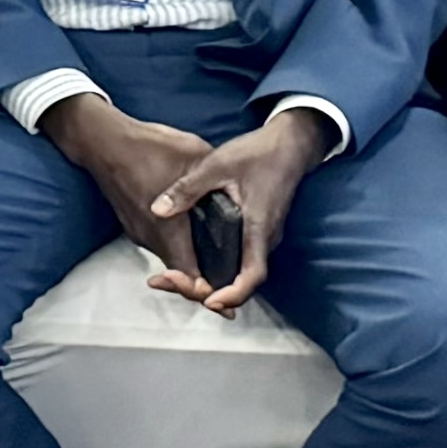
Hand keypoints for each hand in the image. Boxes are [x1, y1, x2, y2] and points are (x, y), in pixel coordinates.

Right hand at [40, 93, 222, 280]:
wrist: (102, 140)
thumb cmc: (147, 146)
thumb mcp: (194, 156)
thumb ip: (215, 184)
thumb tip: (237, 196)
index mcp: (168, 226)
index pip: (190, 275)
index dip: (210, 291)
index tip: (227, 301)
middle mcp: (150, 236)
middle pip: (180, 272)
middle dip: (203, 279)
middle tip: (228, 280)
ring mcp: (138, 231)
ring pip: (168, 257)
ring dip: (189, 260)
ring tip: (215, 255)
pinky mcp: (131, 224)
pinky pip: (158, 243)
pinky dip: (176, 246)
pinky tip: (190, 232)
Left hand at [146, 115, 324, 311]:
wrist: (289, 145)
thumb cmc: (258, 154)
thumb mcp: (217, 165)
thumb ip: (187, 189)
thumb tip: (157, 210)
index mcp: (259, 227)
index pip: (253, 275)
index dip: (232, 294)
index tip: (208, 302)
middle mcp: (264, 240)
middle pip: (241, 282)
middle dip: (206, 291)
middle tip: (167, 282)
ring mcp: (262, 238)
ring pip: (239, 272)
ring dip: (209, 281)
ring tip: (172, 277)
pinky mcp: (257, 233)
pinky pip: (238, 260)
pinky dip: (216, 267)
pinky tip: (191, 260)